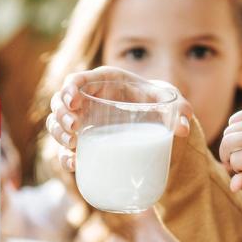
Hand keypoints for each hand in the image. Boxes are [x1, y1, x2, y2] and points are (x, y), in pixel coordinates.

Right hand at [45, 66, 192, 172]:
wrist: (158, 122)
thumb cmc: (160, 104)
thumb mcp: (171, 102)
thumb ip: (181, 110)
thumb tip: (183, 129)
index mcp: (106, 82)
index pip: (78, 79)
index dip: (69, 87)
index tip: (73, 101)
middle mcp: (91, 99)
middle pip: (61, 101)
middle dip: (61, 113)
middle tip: (74, 128)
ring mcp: (85, 120)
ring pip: (58, 123)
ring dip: (58, 132)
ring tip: (72, 143)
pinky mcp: (86, 140)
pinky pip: (65, 147)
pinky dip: (64, 155)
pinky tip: (73, 163)